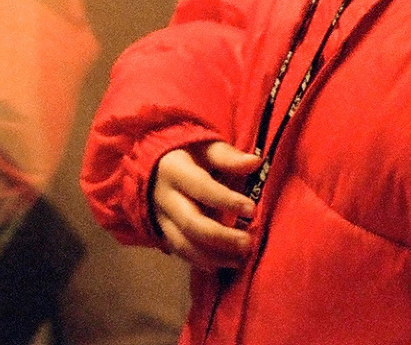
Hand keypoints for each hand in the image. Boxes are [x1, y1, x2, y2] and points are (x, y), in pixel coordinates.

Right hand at [152, 141, 260, 269]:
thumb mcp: (205, 147)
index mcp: (174, 170)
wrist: (154, 165)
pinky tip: (222, 264)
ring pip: (184, 244)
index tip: (251, 209)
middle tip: (247, 242)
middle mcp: (164, 197)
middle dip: (221, 237)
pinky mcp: (163, 232)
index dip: (226, 200)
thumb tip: (256, 162)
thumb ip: (228, 157)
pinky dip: (201, 262)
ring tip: (240, 259)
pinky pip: (180, 252)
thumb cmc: (187, 153)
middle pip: (191, 223)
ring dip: (213, 256)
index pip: (201, 188)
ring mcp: (161, 217)